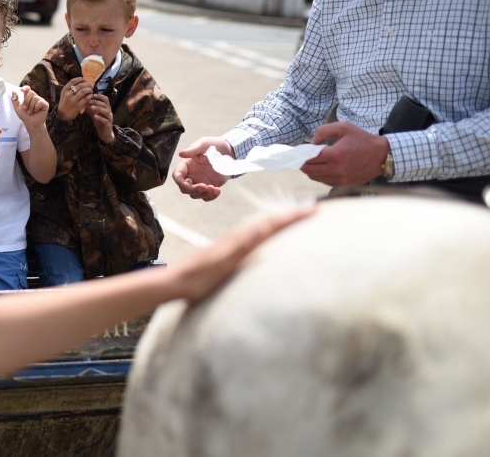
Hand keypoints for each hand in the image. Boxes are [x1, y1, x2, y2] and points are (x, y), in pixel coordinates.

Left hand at [12, 86, 48, 129]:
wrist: (30, 123)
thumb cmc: (25, 116)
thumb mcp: (17, 108)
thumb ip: (14, 99)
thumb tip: (13, 90)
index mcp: (28, 97)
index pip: (28, 89)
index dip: (25, 88)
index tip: (22, 90)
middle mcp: (35, 97)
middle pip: (30, 93)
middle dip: (26, 101)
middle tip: (25, 108)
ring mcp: (40, 100)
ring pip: (35, 98)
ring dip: (31, 106)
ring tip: (30, 112)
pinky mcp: (45, 104)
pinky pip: (40, 102)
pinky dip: (36, 107)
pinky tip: (36, 111)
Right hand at [56, 77, 92, 121]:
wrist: (63, 115)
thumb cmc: (65, 103)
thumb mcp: (65, 95)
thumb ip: (71, 89)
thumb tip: (82, 82)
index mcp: (64, 90)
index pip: (73, 81)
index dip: (80, 79)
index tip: (85, 79)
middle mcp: (68, 94)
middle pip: (80, 85)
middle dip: (87, 84)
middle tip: (90, 85)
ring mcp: (72, 100)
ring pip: (83, 91)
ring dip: (89, 89)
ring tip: (91, 90)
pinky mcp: (77, 106)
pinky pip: (86, 99)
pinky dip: (90, 96)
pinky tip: (91, 96)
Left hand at [85, 94, 114, 143]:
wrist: (104, 134)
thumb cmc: (100, 123)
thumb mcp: (94, 115)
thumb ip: (90, 109)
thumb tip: (83, 103)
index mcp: (106, 108)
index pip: (106, 99)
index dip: (100, 96)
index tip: (93, 94)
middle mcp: (109, 112)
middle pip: (105, 104)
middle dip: (97, 102)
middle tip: (90, 101)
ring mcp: (109, 118)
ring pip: (106, 111)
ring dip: (98, 108)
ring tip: (92, 107)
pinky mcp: (108, 125)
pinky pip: (105, 120)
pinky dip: (100, 118)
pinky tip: (95, 116)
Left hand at [170, 205, 315, 301]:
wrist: (176, 282)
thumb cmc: (198, 277)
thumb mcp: (221, 263)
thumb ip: (240, 246)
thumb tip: (260, 228)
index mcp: (239, 238)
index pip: (271, 223)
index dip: (292, 216)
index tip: (312, 207)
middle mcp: (237, 237)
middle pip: (269, 220)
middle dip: (290, 214)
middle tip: (312, 207)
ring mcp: (233, 243)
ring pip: (262, 226)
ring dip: (280, 220)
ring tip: (296, 215)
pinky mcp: (229, 250)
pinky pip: (254, 235)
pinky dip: (267, 230)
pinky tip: (267, 233)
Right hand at [172, 137, 232, 200]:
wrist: (229, 152)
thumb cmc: (214, 145)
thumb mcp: (203, 144)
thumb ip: (192, 149)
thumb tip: (180, 154)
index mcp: (187, 165)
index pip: (177, 175)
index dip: (179, 181)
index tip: (187, 184)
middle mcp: (191, 175)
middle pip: (184, 188)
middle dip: (193, 190)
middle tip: (206, 186)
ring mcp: (200, 182)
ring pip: (194, 195)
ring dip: (203, 194)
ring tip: (214, 188)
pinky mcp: (209, 187)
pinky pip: (206, 197)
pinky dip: (211, 197)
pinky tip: (218, 190)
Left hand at [300, 122, 388, 186]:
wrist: (382, 156)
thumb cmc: (362, 139)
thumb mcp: (344, 127)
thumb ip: (324, 130)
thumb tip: (311, 142)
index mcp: (335, 155)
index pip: (308, 158)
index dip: (300, 155)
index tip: (296, 152)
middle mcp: (336, 169)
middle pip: (308, 170)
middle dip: (302, 163)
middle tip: (302, 157)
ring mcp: (340, 179)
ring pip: (315, 177)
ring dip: (310, 169)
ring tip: (312, 161)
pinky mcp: (343, 184)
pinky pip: (324, 181)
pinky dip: (320, 175)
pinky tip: (323, 167)